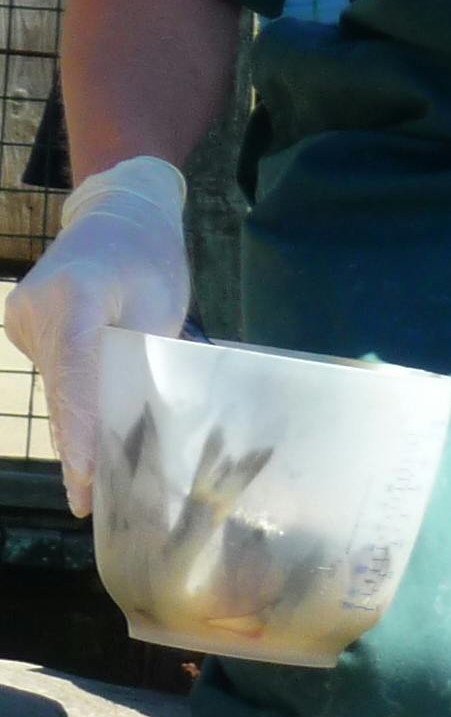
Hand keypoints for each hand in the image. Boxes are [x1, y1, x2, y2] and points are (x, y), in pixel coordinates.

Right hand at [3, 157, 190, 515]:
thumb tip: (136, 415)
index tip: (83, 473)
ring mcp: (24, 317)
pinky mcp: (27, 326)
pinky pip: (54, 374)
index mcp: (74, 298)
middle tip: (87, 503)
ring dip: (73, 429)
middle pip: (61, 389)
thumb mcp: (161, 305)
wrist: (119, 212)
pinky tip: (86, 441)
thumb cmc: (150, 257)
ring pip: (56, 387)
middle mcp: (37, 309)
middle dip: (76, 446)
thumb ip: (143, 355)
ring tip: (89, 487)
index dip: (80, 427)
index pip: (76, 373)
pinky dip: (71, 404)